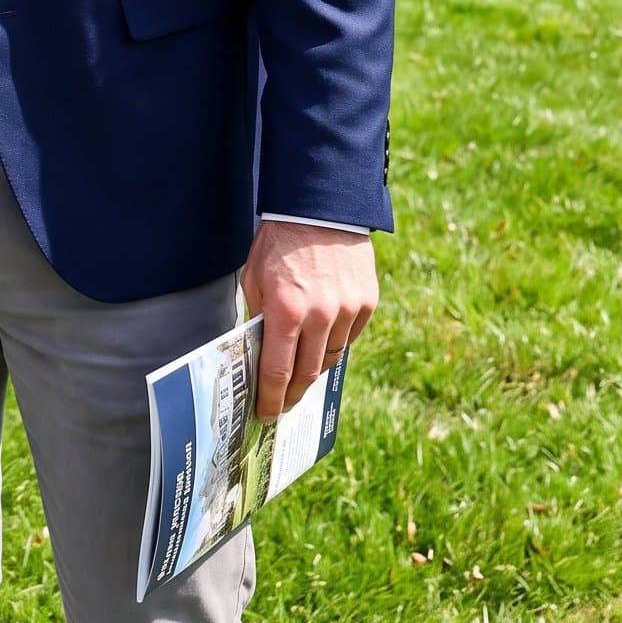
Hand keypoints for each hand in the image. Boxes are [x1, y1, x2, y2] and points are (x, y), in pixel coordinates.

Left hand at [240, 220, 377, 422]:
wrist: (320, 208)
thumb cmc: (279, 242)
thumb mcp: (254, 278)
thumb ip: (258, 317)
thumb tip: (258, 354)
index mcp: (286, 310)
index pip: (278, 372)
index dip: (271, 399)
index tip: (265, 414)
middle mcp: (320, 315)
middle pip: (307, 373)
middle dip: (291, 394)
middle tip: (282, 405)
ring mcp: (347, 310)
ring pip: (330, 358)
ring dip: (313, 369)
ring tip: (299, 372)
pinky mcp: (367, 302)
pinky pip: (349, 338)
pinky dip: (334, 344)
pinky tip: (321, 340)